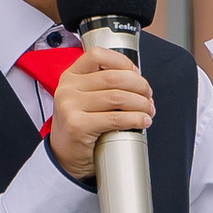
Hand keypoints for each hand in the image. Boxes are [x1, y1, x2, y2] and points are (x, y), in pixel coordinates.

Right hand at [43, 41, 152, 185]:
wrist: (63, 156)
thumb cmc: (80, 126)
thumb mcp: (83, 97)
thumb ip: (102, 84)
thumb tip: (137, 79)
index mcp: (70, 76)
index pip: (98, 55)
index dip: (123, 62)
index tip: (136, 74)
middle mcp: (68, 89)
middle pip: (114, 77)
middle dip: (139, 86)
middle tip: (148, 96)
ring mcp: (70, 107)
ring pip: (118, 97)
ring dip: (141, 104)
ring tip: (148, 110)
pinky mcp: (78, 126)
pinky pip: (116, 119)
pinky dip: (135, 119)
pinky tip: (142, 121)